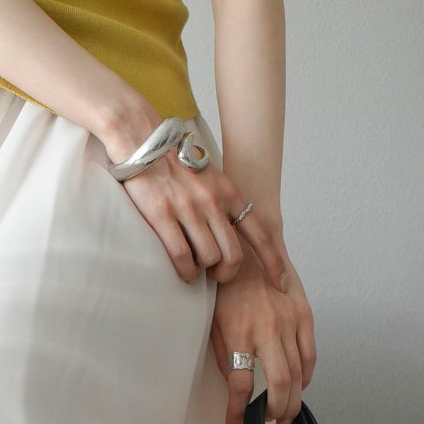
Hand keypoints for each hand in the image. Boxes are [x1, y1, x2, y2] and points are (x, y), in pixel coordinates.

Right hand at [110, 140, 288, 291]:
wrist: (143, 141)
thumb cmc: (174, 163)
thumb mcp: (210, 177)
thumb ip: (222, 202)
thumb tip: (231, 232)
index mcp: (229, 192)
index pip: (260, 232)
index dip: (273, 261)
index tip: (280, 282)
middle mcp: (213, 202)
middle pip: (234, 255)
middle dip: (228, 273)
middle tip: (217, 274)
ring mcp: (188, 209)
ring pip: (209, 258)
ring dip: (203, 272)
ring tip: (195, 270)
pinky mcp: (163, 215)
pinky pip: (182, 256)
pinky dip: (185, 271)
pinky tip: (183, 272)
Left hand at [208, 239, 315, 423]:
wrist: (247, 243)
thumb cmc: (224, 283)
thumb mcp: (212, 320)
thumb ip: (225, 354)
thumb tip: (234, 387)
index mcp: (239, 331)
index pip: (240, 385)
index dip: (237, 413)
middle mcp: (267, 327)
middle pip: (278, 384)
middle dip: (275, 412)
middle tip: (268, 423)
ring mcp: (289, 319)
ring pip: (298, 373)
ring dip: (292, 400)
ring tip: (283, 415)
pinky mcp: (303, 312)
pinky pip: (310, 354)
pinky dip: (306, 376)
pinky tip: (299, 387)